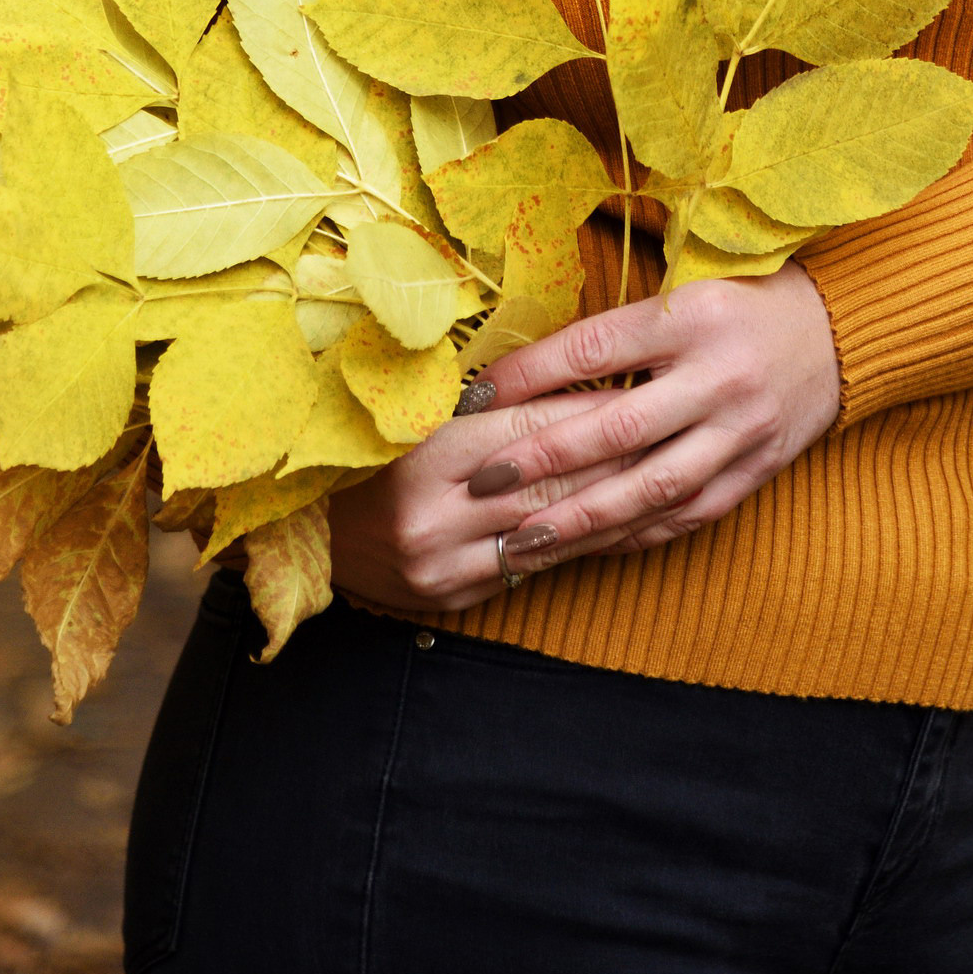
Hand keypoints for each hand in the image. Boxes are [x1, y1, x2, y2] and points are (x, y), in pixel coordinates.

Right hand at [325, 382, 648, 613]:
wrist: (302, 530)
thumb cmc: (363, 452)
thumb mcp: (412, 412)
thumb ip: (481, 403)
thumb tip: (564, 375)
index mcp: (424, 456)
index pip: (529, 431)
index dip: (588, 408)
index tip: (636, 389)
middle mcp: (435, 517)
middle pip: (550, 485)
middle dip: (617, 458)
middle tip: (670, 431)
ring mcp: (444, 566)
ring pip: (549, 534)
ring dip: (610, 506)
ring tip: (661, 475)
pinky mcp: (452, 598)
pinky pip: (530, 569)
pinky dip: (576, 545)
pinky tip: (617, 525)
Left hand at [465, 263, 840, 581]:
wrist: (839, 331)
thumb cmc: (743, 302)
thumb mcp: (686, 290)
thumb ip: (620, 327)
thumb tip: (528, 362)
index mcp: (693, 318)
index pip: (596, 348)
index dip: (530, 373)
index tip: (476, 394)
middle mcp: (718, 377)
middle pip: (617, 427)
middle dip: (544, 459)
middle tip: (484, 481)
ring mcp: (742, 430)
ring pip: (652, 486)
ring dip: (583, 518)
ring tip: (524, 539)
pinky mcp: (756, 469)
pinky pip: (689, 512)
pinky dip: (637, 532)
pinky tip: (592, 545)